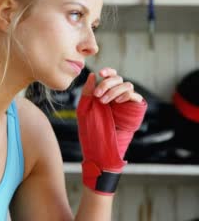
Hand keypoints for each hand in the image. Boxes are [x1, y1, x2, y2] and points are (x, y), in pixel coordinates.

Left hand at [77, 68, 146, 194]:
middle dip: (107, 84)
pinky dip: (127, 95)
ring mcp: (126, 102)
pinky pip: (135, 96)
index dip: (107, 72)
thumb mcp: (85, 109)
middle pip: (118, 78)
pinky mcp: (134, 109)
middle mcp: (116, 95)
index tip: (100, 73)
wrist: (100, 148)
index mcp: (104, 93)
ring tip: (104, 102)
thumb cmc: (90, 131)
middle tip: (98, 96)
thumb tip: (92, 75)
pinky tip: (118, 102)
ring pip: (127, 85)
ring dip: (114, 90)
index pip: (109, 76)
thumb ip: (88, 92)